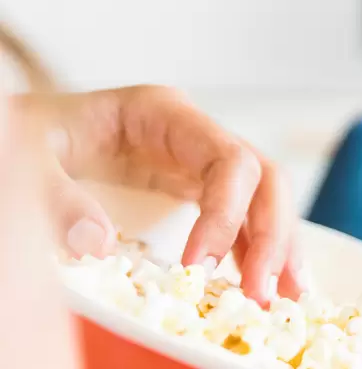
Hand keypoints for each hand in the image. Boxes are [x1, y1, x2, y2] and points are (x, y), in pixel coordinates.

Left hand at [19, 85, 304, 304]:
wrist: (22, 132)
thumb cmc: (32, 130)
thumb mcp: (31, 153)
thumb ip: (56, 193)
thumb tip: (92, 242)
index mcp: (164, 113)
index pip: (227, 159)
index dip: (227, 214)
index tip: (202, 268)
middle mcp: (194, 137)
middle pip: (262, 179)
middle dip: (270, 237)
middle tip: (263, 293)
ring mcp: (197, 163)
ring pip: (261, 200)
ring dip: (277, 248)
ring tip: (287, 296)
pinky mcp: (191, 191)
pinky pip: (238, 219)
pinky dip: (254, 251)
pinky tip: (264, 283)